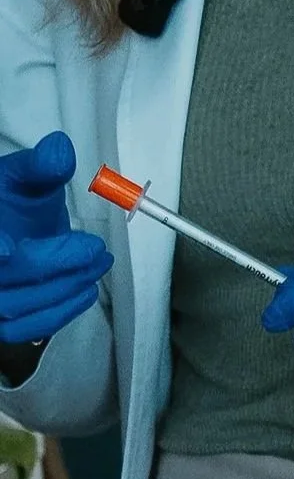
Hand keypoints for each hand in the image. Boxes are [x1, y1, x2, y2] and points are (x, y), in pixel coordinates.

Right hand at [0, 133, 108, 347]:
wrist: (7, 224)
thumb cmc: (8, 202)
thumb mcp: (20, 177)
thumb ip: (40, 166)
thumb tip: (59, 150)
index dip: (21, 254)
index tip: (42, 246)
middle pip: (11, 284)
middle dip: (62, 268)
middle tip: (98, 251)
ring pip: (21, 310)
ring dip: (68, 290)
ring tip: (99, 266)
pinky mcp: (5, 318)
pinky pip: (29, 328)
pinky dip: (61, 313)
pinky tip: (85, 290)